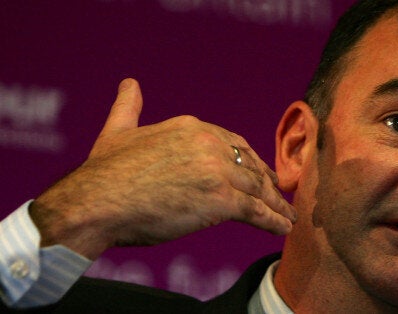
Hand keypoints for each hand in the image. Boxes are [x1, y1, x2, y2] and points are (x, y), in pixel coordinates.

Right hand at [30, 78, 295, 259]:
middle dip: (266, 181)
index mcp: (190, 127)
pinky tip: (283, 227)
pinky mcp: (220, 200)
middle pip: (249, 165)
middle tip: (278, 193)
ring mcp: (218, 171)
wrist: (96, 202)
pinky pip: (256, 212)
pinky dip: (273, 220)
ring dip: (276, 204)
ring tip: (287, 215)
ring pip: (257, 189)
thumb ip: (129, 107)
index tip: (257, 171)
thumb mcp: (118, 130)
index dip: (248, 160)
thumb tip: (130, 84)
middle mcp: (209, 144)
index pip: (232, 143)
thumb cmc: (103, 173)